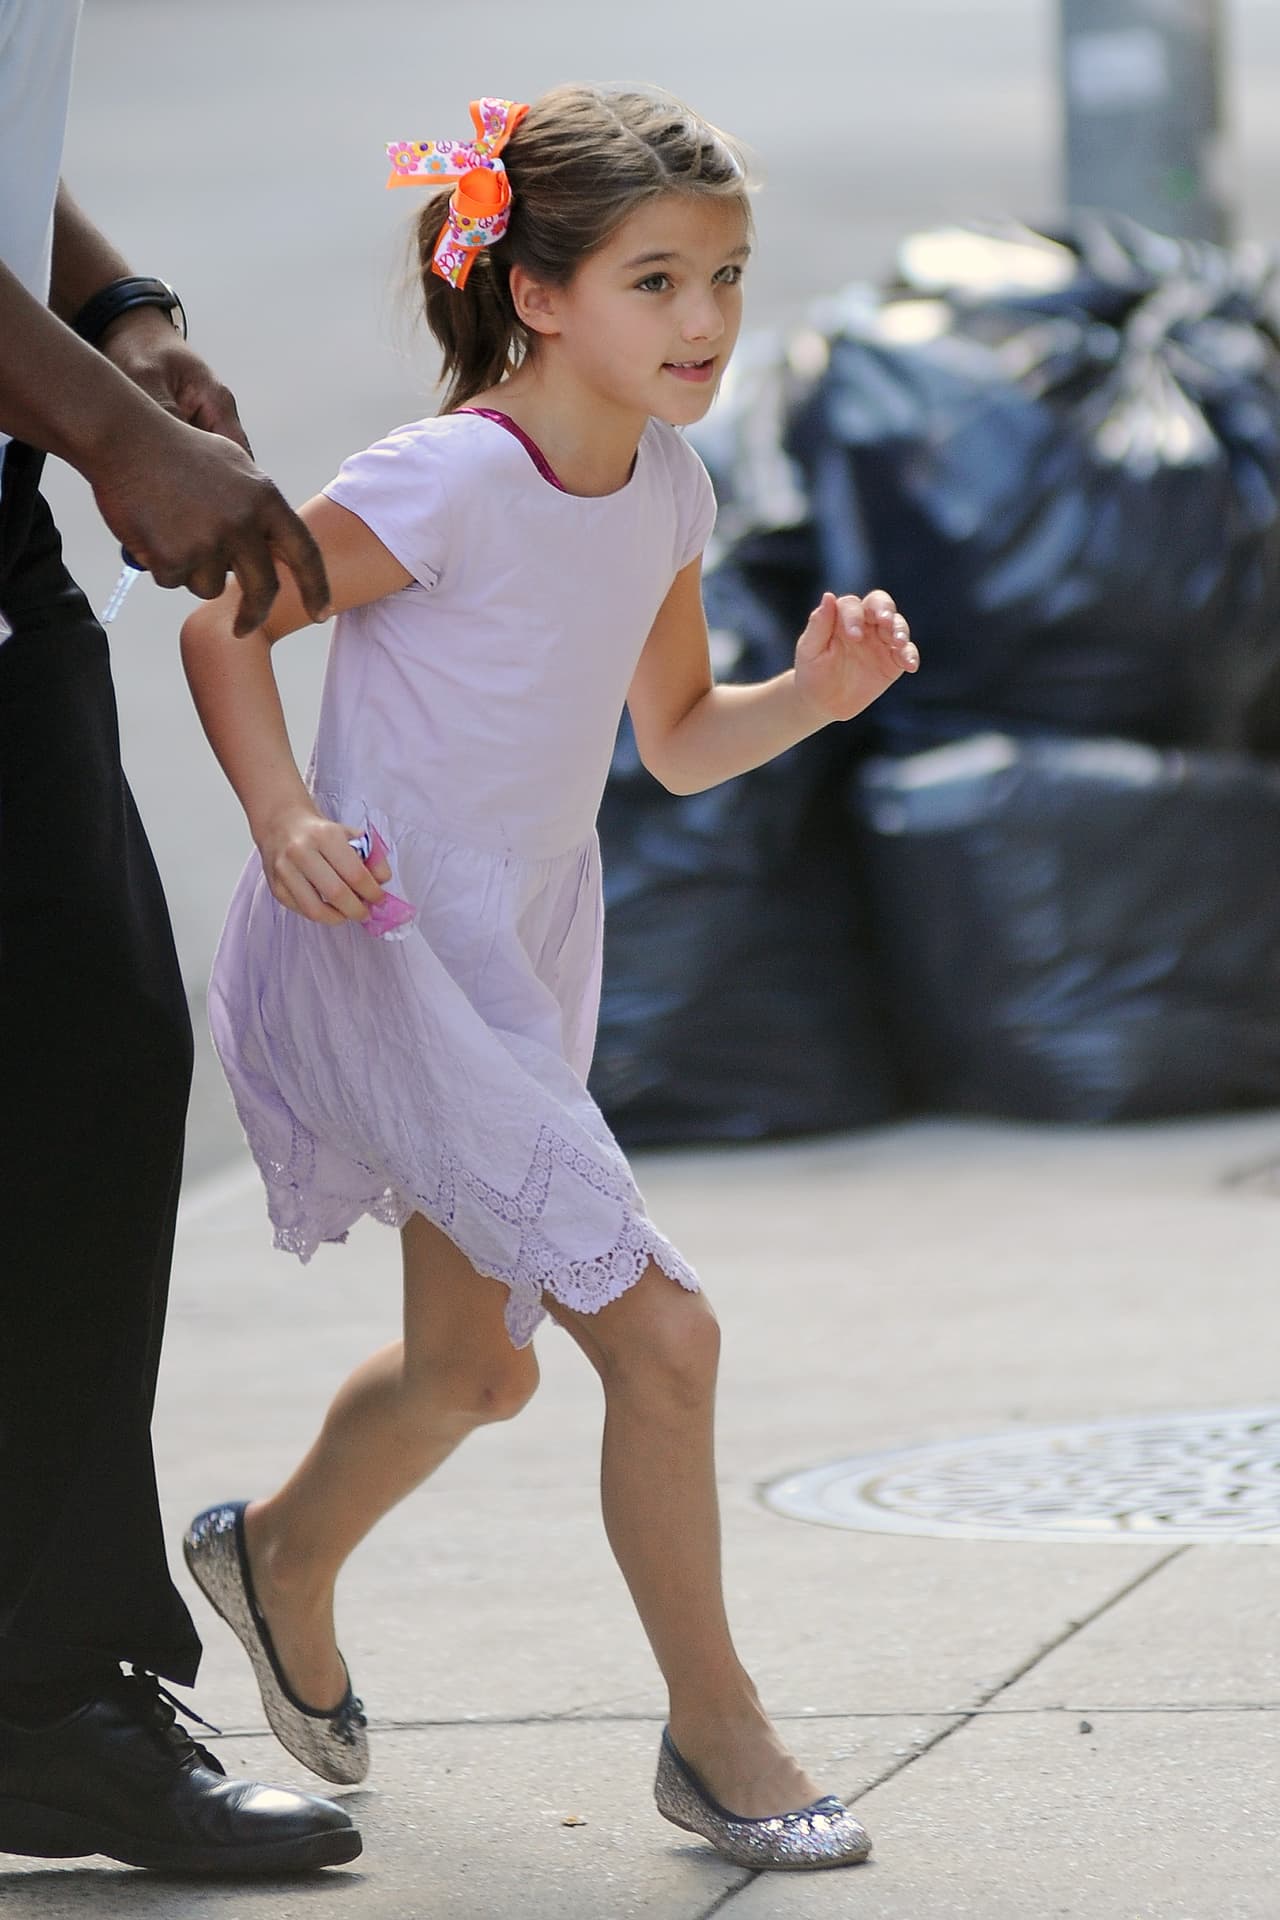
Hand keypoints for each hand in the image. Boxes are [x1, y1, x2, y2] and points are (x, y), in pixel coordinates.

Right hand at [87, 308, 329, 635]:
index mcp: (265, 499)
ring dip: (192, 572)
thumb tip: (276, 550)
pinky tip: (151, 529)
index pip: (304, 553)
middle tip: (243, 628)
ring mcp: (209, 543)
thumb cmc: (178, 450)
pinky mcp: (174, 558)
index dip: (316, 587)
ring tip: (172, 528)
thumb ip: (259, 509)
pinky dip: (161, 564)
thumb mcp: (234, 467)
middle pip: (263, 589)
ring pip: (211, 586)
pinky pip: (173, 581)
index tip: (321, 614)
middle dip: (254, 614)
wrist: (125, 437)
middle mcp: (243, 524)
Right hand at [255, 806, 391, 925]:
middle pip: (336, 894)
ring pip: (315, 909)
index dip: (372, 892)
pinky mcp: (275, 887)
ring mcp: (285, 871)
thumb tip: (383, 881)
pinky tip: (329, 909)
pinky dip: (320, 915)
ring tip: (348, 914)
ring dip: (338, 917)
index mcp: (325, 836)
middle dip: (357, 910)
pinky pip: (302, 911)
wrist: (282, 824)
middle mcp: (301, 852)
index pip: (355, 873)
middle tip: (366, 912)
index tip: (380, 899)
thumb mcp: (351, 835)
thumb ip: (373, 856)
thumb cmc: (321, 832)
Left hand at [793, 589, 917, 723]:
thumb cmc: (812, 672)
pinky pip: (907, 652)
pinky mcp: (893, 660)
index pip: (853, 606)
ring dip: (900, 630)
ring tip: (899, 643)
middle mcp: (865, 623)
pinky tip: (910, 665)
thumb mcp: (810, 650)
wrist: (823, 703)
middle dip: (885, 610)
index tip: (853, 637)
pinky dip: (910, 655)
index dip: (855, 617)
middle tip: (885, 622)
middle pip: (880, 604)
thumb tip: (828, 596)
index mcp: (842, 617)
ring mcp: (881, 640)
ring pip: (897, 625)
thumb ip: (819, 625)